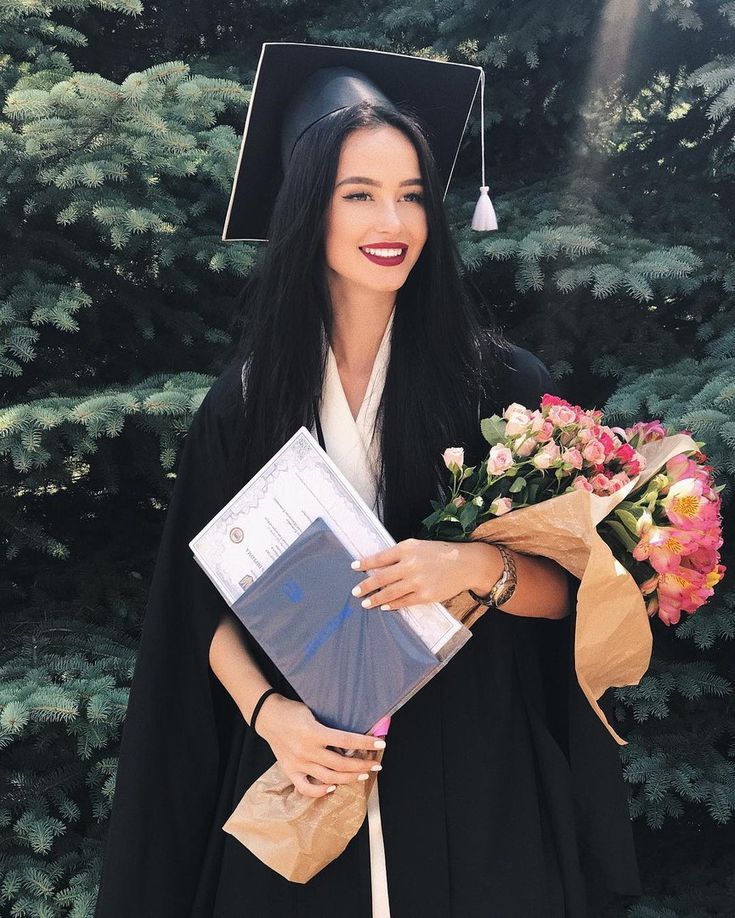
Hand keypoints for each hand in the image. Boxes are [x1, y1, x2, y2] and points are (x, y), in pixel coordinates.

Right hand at [255, 695, 384, 797]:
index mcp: (313, 732)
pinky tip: (333, 788)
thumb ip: (329, 726)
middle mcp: (306, 750)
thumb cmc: (292, 710)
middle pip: (340, 764)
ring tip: (362, 775)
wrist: (267, 716)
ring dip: (348, 778)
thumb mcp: (313, 711)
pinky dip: (320, 791)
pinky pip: (306, 788)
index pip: (346, 741)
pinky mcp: (289, 771)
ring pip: (328, 778)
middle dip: (362, 765)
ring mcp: (298, 763)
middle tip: (376, 764)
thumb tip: (352, 737)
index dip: (365, 744)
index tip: (380, 744)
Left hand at [351, 538, 494, 609]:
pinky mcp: (425, 595)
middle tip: (355, 591)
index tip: (354, 567)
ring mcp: (417, 581)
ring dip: (375, 598)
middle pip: (381, 577)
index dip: (365, 563)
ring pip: (390, 592)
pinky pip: (403, 602)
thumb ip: (400, 554)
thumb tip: (379, 565)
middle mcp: (410, 564)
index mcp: (407, 548)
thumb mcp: (418, 546)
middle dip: (366, 585)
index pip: (380, 557)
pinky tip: (384, 606)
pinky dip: (392, 604)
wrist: (465, 564)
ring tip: (365, 602)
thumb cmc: (440, 553)